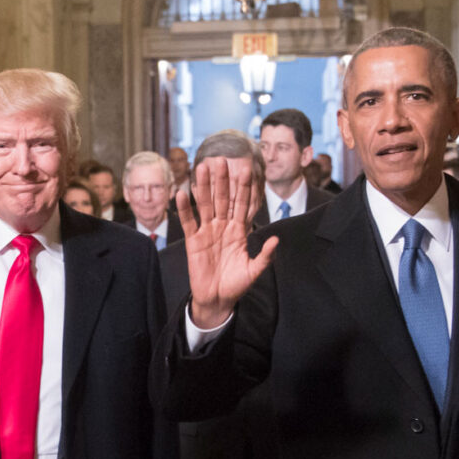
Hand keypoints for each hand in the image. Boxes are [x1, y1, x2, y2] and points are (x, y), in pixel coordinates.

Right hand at [178, 159, 277, 328]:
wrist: (217, 299)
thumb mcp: (253, 271)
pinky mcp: (193, 241)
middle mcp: (223, 226)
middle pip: (223, 199)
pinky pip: (188, 222)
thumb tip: (276, 240)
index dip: (244, 188)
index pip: (243, 204)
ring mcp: (207, 232)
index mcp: (240, 231)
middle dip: (223, 180)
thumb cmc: (236, 285)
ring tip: (202, 167)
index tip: (247, 170)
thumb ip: (265, 256)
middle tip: (222, 160)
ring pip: (205, 204)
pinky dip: (184, 209)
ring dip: (203, 186)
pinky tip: (182, 193)